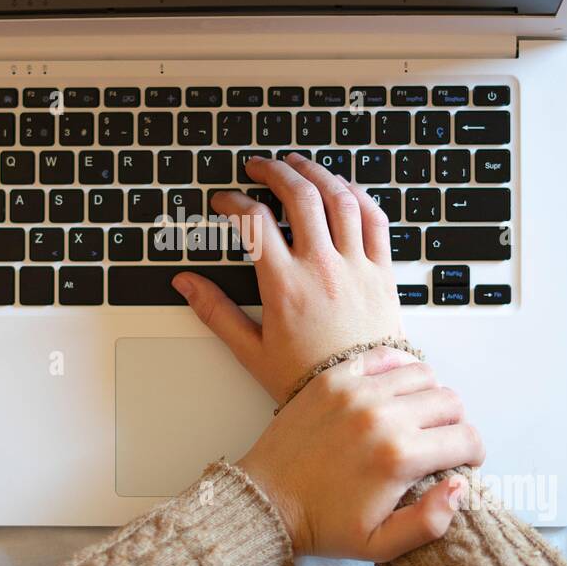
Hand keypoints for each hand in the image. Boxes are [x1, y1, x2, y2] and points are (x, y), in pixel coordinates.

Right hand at [172, 153, 484, 559]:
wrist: (364, 401)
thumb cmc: (309, 382)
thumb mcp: (252, 351)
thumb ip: (216, 312)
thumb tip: (184, 283)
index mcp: (285, 286)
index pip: (255, 222)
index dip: (234, 203)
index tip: (224, 200)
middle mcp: (322, 268)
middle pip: (299, 196)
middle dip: (274, 172)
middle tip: (258, 166)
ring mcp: (356, 266)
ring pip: (338, 198)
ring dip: (315, 173)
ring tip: (297, 164)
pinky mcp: (382, 272)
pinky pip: (374, 219)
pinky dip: (357, 196)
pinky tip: (343, 188)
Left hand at [237, 344, 481, 558]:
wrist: (266, 501)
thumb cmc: (320, 524)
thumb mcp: (380, 545)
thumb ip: (430, 523)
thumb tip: (460, 487)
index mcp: (399, 458)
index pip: (466, 438)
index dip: (474, 452)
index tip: (464, 460)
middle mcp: (381, 417)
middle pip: (449, 401)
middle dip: (455, 423)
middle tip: (441, 440)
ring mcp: (356, 392)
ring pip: (423, 374)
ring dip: (430, 394)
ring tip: (418, 416)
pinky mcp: (334, 379)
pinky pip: (383, 356)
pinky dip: (399, 367)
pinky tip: (395, 389)